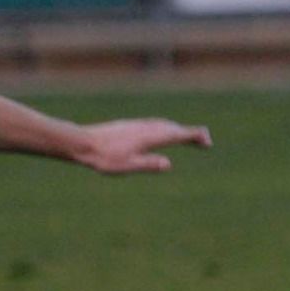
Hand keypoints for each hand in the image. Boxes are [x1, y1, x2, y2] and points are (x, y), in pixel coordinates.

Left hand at [75, 119, 211, 174]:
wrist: (82, 143)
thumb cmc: (104, 158)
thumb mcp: (127, 166)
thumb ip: (148, 164)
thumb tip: (167, 164)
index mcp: (149, 137)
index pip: (178, 134)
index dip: (194, 136)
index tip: (207, 140)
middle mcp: (146, 127)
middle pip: (173, 128)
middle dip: (189, 134)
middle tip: (203, 141)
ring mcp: (137, 125)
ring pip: (162, 124)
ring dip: (176, 129)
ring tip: (185, 136)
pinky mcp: (128, 126)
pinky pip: (152, 124)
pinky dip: (163, 128)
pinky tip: (159, 132)